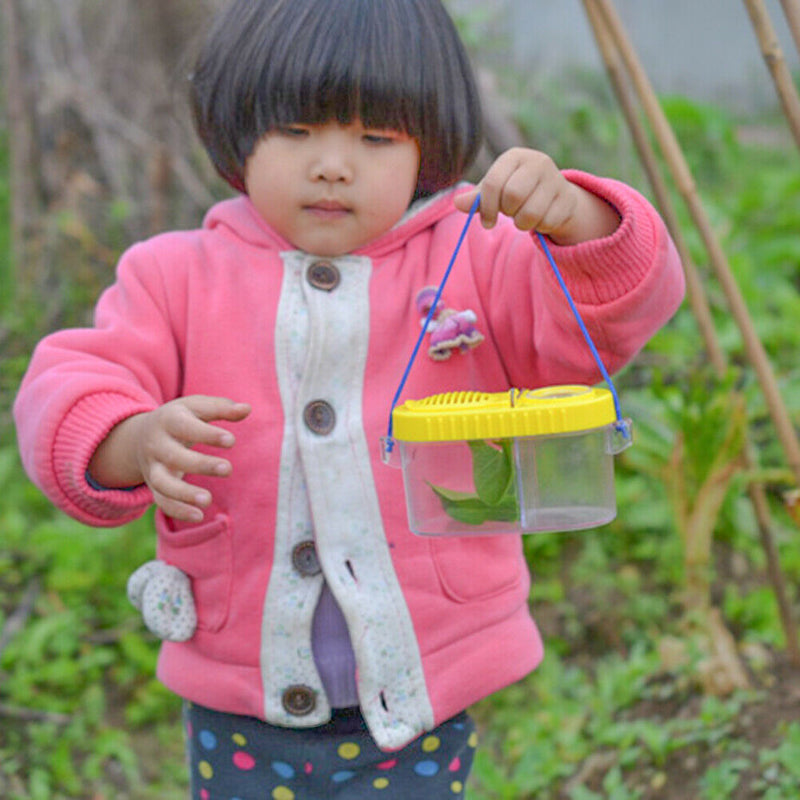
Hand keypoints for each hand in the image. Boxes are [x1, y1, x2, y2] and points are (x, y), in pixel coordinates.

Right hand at [88, 395, 250, 521]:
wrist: (141, 435)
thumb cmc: (181, 418)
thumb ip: (221, 408)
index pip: (186, 427)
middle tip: (228, 469)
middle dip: (200, 464)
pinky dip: (178, 511)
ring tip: (208, 500)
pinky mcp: (154, 486)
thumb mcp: (197, 407)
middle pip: (174, 456)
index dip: (207, 434)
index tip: (232, 441)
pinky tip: (199, 516)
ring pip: (162, 483)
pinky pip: (162, 501)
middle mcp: (157, 445)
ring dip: (184, 493)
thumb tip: (247, 408)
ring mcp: (153, 468)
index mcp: (168, 420)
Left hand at [454, 147, 618, 243]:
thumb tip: (457, 202)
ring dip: (522, 223)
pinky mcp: (568, 198)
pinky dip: (540, 227)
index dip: (486, 207)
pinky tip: (541, 217)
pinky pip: (547, 222)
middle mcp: (537, 162)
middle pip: (513, 196)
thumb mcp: (494, 192)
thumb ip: (476, 198)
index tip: (487, 221)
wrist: (553, 196)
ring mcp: (556, 179)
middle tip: (510, 213)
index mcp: (514, 156)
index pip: (493, 183)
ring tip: (524, 216)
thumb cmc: (516, 191)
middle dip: (507, 212)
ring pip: (530, 213)